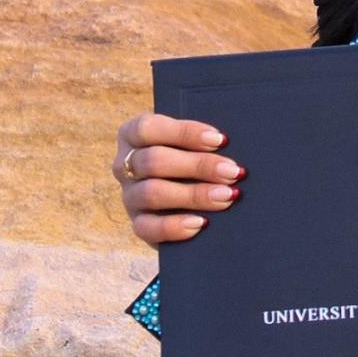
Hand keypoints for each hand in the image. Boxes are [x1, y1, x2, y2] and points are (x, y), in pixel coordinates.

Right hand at [112, 113, 245, 249]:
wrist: (185, 194)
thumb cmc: (192, 154)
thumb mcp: (191, 140)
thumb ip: (202, 138)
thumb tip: (225, 142)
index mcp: (133, 135)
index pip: (148, 128)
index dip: (185, 133)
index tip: (220, 140)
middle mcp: (125, 165)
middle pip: (154, 161)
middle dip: (198, 166)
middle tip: (232, 171)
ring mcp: (129, 196)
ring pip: (152, 193)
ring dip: (194, 195)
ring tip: (226, 196)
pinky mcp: (138, 224)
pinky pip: (147, 228)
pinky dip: (175, 226)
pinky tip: (201, 223)